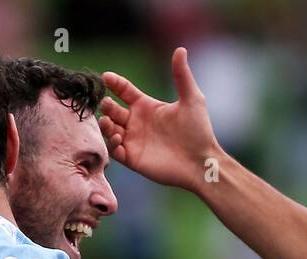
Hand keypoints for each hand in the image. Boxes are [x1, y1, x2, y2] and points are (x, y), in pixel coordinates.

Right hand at [99, 48, 221, 193]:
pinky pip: (114, 150)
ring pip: (109, 129)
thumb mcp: (192, 99)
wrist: (200, 162)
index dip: (114, 83)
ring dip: (105, 124)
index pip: (125, 91)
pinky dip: (111, 144)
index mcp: (148, 107)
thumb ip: (181, 75)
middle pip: (112, 110)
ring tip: (109, 122)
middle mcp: (138, 123)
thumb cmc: (199, 131)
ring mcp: (134, 141)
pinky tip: (118, 138)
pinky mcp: (133, 159)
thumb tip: (180, 49)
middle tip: (106, 104)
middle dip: (105, 106)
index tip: (106, 76)